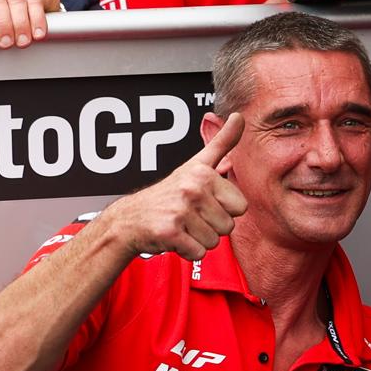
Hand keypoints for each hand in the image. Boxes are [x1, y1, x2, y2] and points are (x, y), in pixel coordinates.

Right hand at [100, 113, 248, 259]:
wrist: (130, 220)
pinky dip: (188, 252)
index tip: (204, 202)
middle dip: (211, 227)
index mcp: (204, 174)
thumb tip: (239, 117)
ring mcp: (180, 210)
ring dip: (199, 240)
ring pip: (214, 241)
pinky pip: (199, 253)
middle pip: (228, 226)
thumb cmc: (169, 193)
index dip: (223, 210)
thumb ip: (221, 143)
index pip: (241, 207)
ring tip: (181, 226)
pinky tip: (174, 239)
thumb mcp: (196, 165)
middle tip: (190, 217)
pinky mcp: (170, 232)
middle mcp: (193, 189)